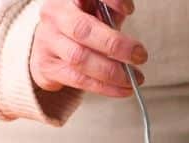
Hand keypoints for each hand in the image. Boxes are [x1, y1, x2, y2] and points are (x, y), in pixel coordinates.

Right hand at [30, 0, 146, 97]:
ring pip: (81, 59)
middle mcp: (54, 16)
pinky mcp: (48, 67)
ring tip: (134, 78)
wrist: (49, 48)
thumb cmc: (81, 27)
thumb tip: (133, 40)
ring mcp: (48, 41)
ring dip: (112, 72)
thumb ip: (111, 16)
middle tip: (140, 55)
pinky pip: (80, 80)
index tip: (128, 10)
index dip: (110, 0)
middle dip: (116, 45)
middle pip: (83, 30)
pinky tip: (123, 89)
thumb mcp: (96, 13)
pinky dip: (106, 87)